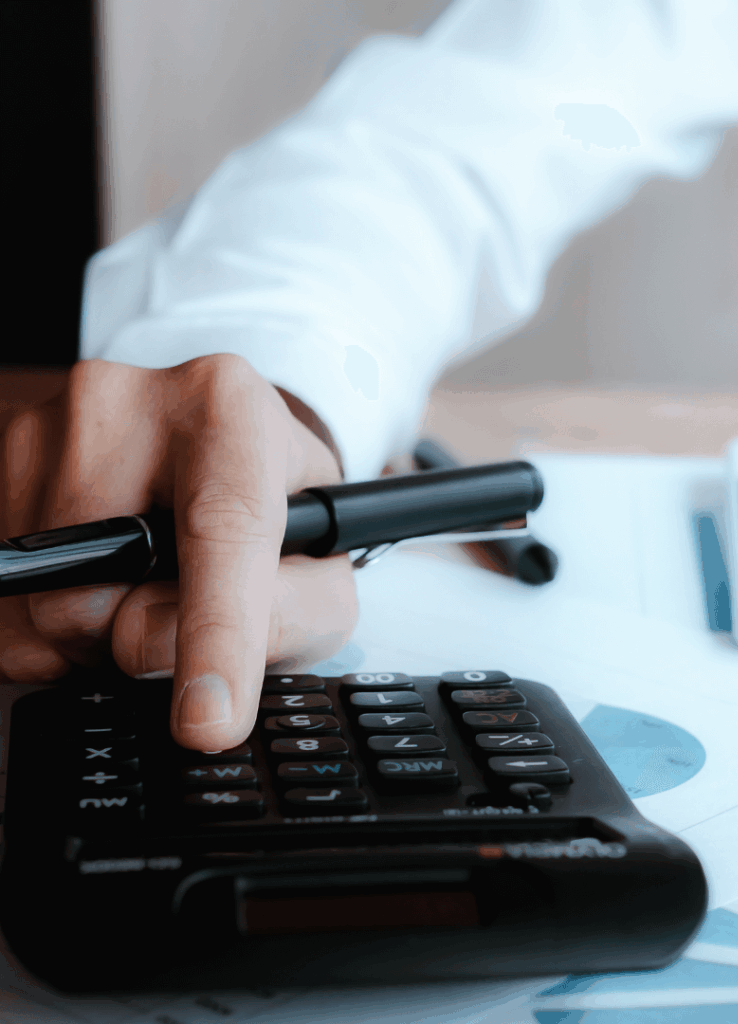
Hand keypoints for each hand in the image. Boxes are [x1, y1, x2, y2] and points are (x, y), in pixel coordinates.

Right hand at [1, 356, 357, 749]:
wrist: (218, 447)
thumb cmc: (275, 511)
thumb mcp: (322, 565)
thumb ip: (285, 617)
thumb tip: (178, 663)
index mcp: (231, 410)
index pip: (223, 530)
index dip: (215, 635)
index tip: (208, 720)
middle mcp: (131, 402)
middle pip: (101, 587)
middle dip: (138, 642)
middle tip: (180, 612)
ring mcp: (48, 426)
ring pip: (39, 604)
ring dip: (94, 637)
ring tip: (143, 588)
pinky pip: (2, 605)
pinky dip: (48, 630)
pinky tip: (98, 587)